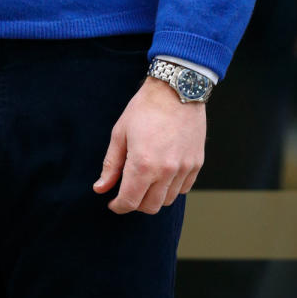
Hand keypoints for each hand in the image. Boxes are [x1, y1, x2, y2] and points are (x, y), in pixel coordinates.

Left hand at [93, 77, 204, 213]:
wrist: (176, 91)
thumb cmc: (144, 109)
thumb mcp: (120, 134)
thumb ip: (111, 165)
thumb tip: (100, 188)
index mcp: (142, 164)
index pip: (129, 201)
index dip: (118, 206)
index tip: (113, 203)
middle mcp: (166, 171)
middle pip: (150, 206)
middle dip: (135, 204)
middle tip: (127, 191)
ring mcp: (184, 169)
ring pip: (167, 200)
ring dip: (153, 197)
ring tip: (145, 181)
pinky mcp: (196, 164)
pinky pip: (183, 189)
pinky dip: (171, 188)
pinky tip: (162, 175)